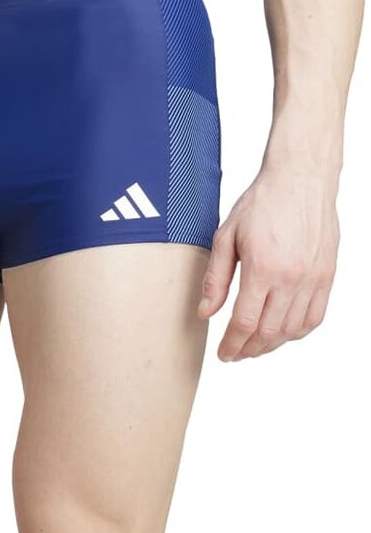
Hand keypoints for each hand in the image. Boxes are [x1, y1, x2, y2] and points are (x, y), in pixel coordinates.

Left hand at [197, 168, 339, 360]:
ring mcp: (313, 278)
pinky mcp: (327, 274)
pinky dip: (297, 332)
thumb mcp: (227, 236)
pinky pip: (315, 317)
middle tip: (236, 353)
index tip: (224, 354)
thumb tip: (206, 312)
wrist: (301, 178)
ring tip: (256, 345)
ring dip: (272, 344)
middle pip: (268, 332)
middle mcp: (291, 277)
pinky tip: (283, 333)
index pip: (245, 323)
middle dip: (249, 349)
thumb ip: (216, 278)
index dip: (232, 344)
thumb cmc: (263, 202)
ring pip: (292, 330)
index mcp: (263, 268)